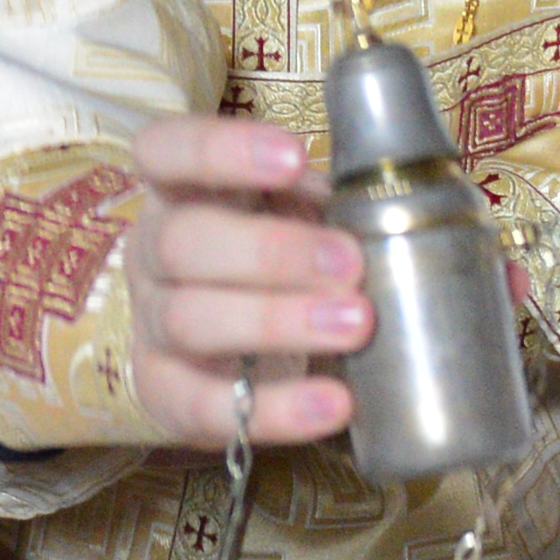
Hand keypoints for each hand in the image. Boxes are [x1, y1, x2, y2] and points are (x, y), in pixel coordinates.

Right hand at [118, 111, 365, 452]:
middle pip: (181, 242)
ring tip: (355, 326)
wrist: (237, 345)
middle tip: (350, 265)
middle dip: (270, 252)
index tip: (294, 157)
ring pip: (188, 321)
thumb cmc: (282, 259)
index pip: (166, 150)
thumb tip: (409, 210)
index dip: (220, 150)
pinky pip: (204, 406)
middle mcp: (152, 252)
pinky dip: (275, 409)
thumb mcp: (301, 214)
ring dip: (276, 322)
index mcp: (180, 189)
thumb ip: (335, 203)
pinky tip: (334, 404)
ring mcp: (150, 325)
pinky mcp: (164, 393)